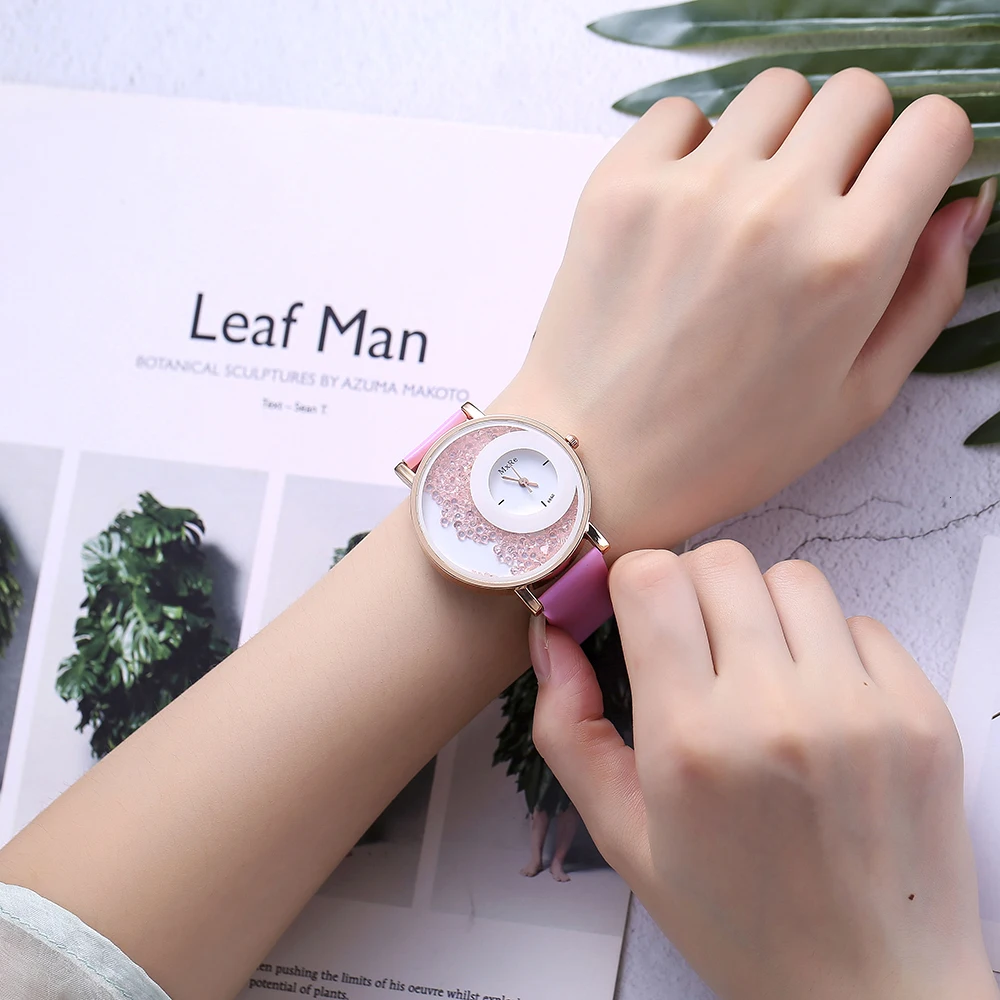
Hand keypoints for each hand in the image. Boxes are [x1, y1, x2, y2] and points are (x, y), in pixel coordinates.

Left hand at [493, 68, 992, 550]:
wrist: (595, 461)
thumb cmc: (725, 447)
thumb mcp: (856, 398)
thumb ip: (927, 295)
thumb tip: (964, 204)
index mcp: (848, 261)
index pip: (934, 126)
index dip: (928, 154)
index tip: (901, 182)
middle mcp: (773, 207)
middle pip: (856, 94)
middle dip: (857, 140)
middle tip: (821, 203)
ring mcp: (689, 188)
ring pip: (773, 92)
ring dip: (778, 137)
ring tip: (748, 208)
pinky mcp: (620, 184)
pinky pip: (682, 113)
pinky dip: (695, 146)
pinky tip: (686, 210)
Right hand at [530, 542, 998, 999]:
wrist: (870, 990)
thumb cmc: (736, 919)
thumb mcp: (623, 837)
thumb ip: (569, 730)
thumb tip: (551, 635)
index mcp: (689, 743)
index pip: (652, 579)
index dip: (632, 583)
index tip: (634, 612)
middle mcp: (776, 711)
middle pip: (720, 560)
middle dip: (692, 589)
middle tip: (694, 646)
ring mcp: (860, 708)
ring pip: (793, 577)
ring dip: (763, 609)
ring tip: (760, 672)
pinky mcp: (921, 713)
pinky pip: (862, 622)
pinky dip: (829, 646)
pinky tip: (819, 705)